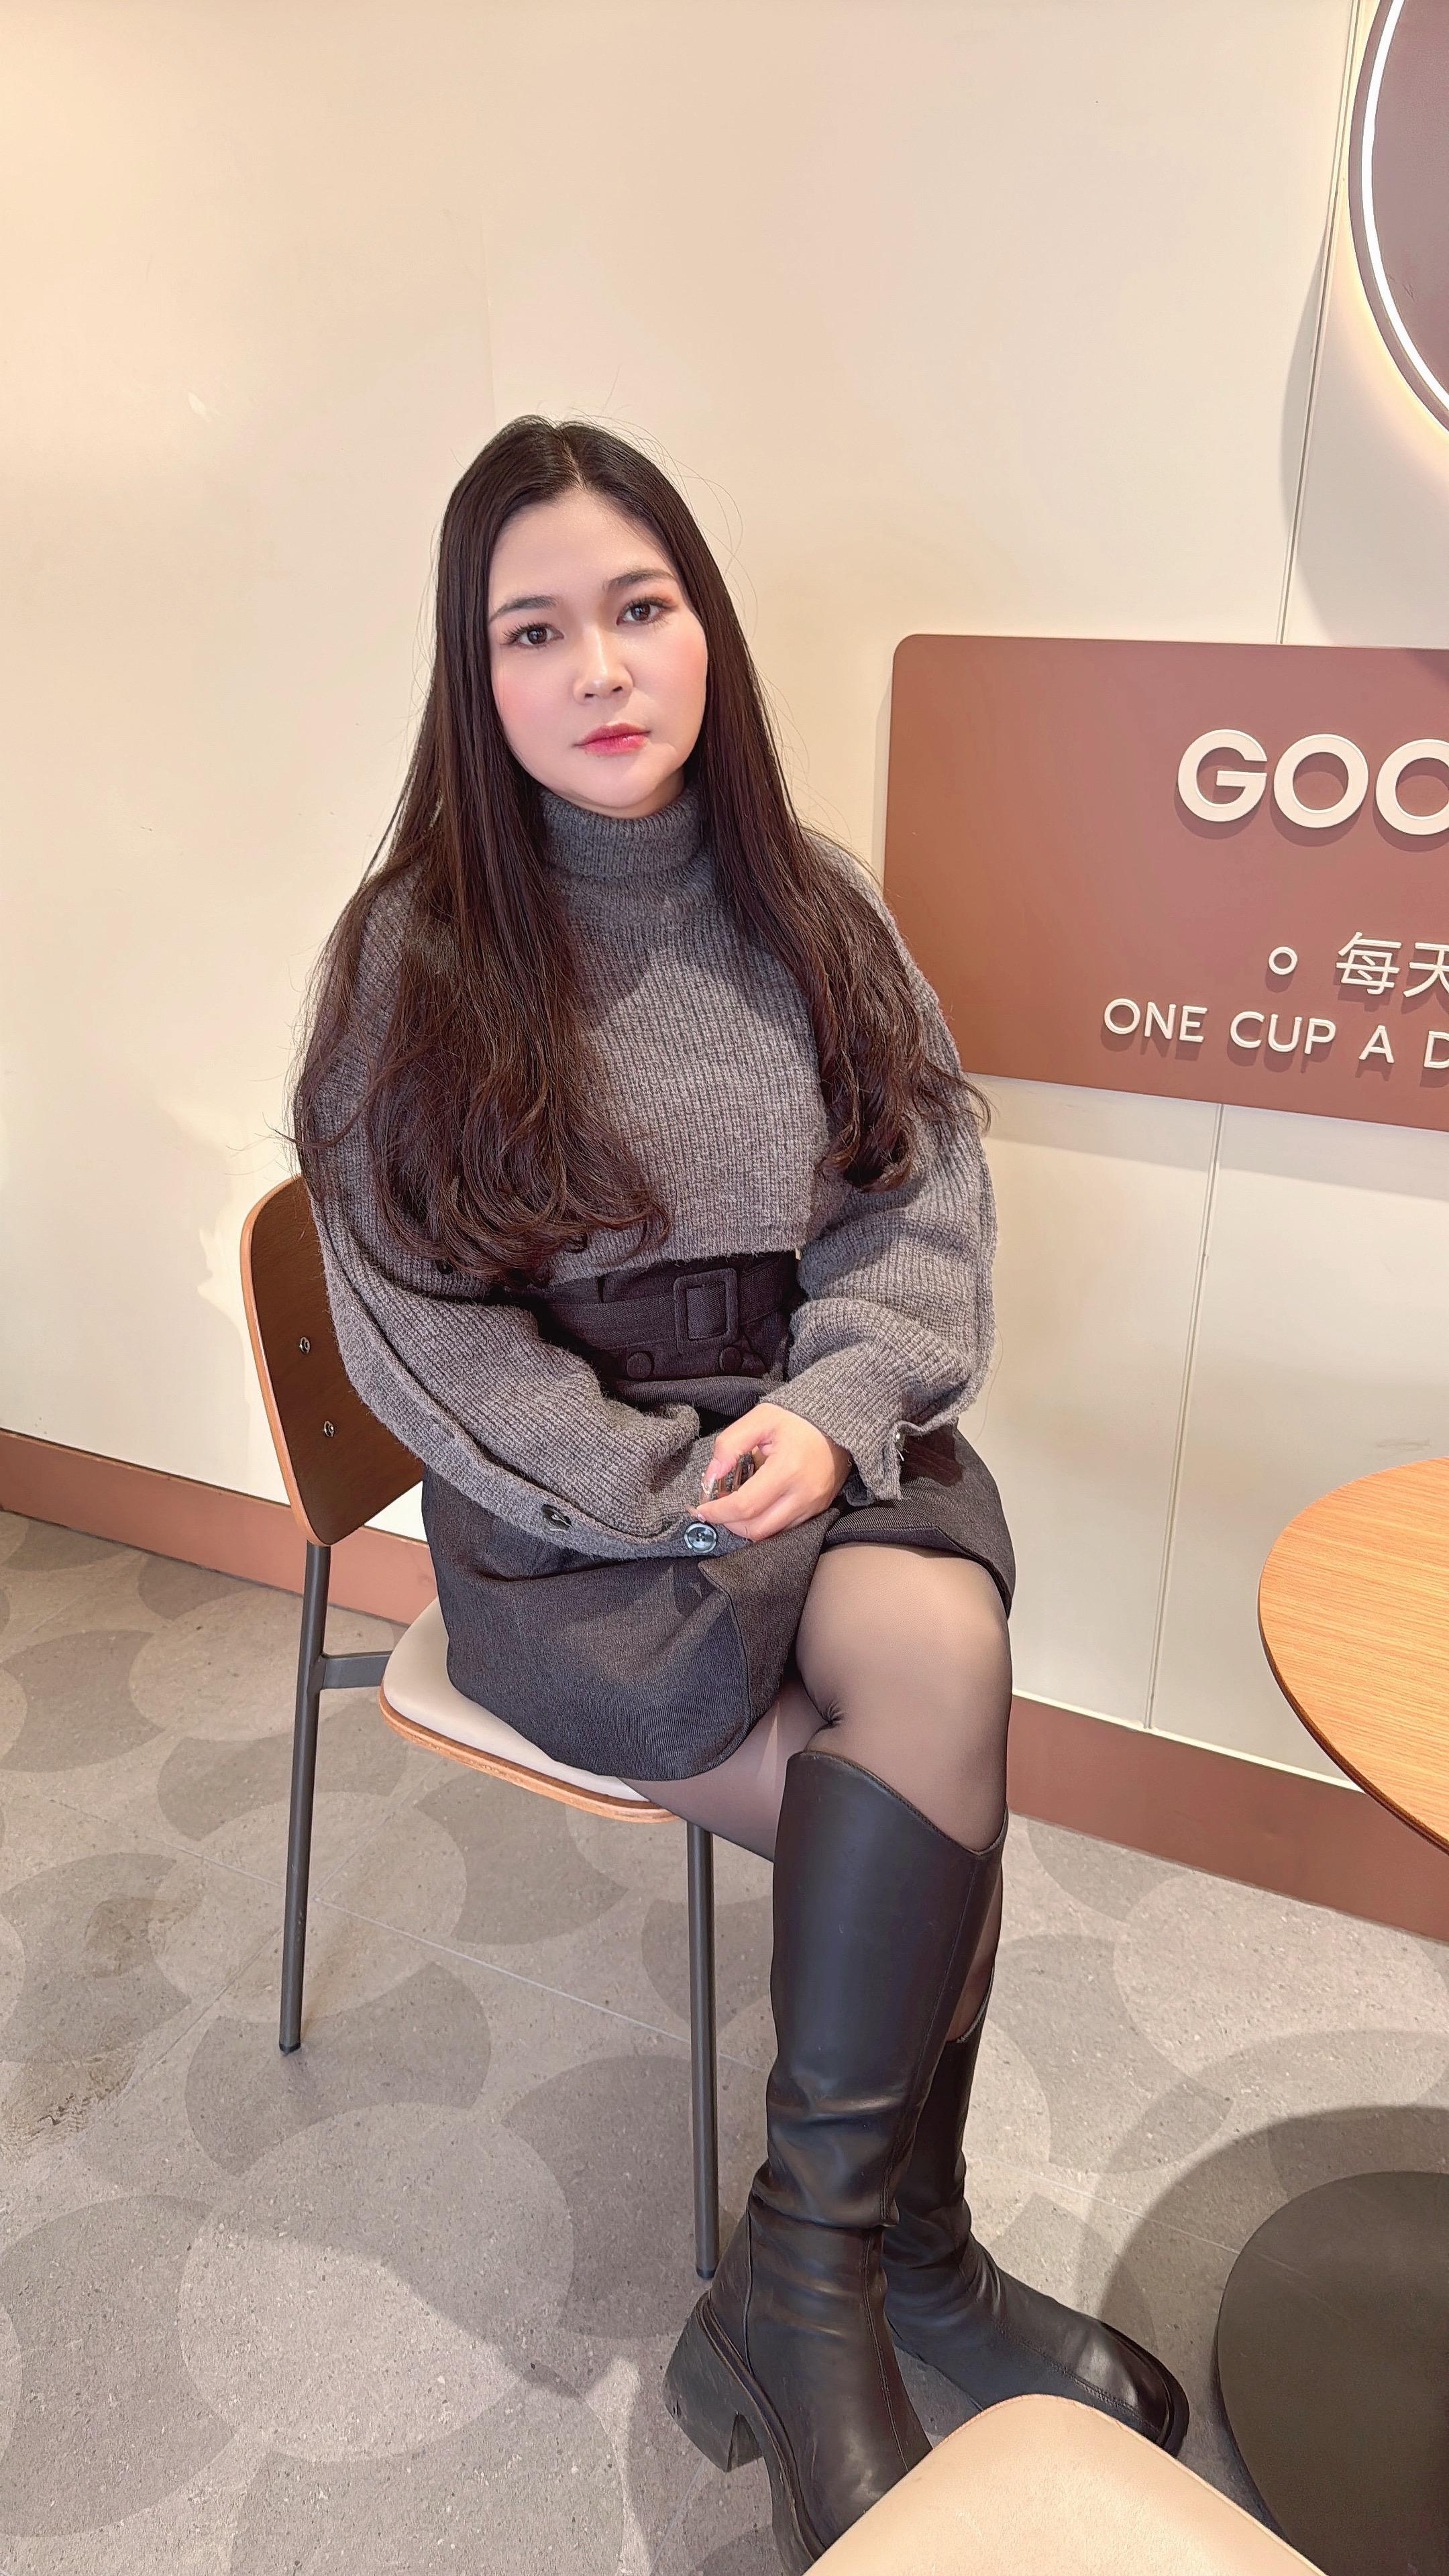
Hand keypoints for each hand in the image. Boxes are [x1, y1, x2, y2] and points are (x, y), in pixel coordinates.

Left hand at [693, 1404, 851, 1542]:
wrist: (839, 1422)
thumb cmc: (798, 1419)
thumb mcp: (760, 1419)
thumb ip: (730, 1444)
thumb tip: (712, 1474)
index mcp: (787, 1469)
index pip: (744, 1506)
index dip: (718, 1512)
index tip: (701, 1508)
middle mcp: (803, 1494)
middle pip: (756, 1529)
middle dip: (729, 1523)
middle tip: (716, 1507)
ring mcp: (813, 1505)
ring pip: (770, 1533)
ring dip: (746, 1525)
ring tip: (735, 1504)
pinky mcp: (818, 1509)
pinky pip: (785, 1528)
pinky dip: (765, 1521)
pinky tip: (756, 1504)